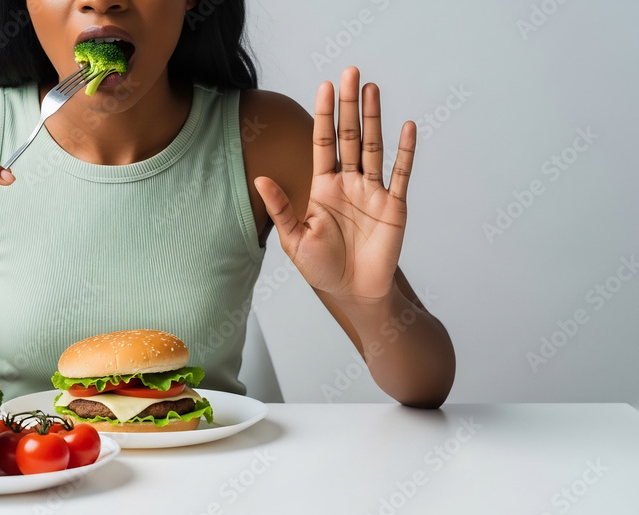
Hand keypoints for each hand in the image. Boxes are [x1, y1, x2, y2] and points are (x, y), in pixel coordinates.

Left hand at [255, 66, 415, 303]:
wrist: (352, 292)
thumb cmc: (321, 268)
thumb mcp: (294, 239)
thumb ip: (281, 208)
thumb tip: (259, 179)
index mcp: (324, 187)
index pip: (323, 142)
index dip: (324, 115)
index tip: (325, 86)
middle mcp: (349, 183)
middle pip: (349, 136)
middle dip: (349, 105)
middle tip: (350, 71)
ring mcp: (373, 191)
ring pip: (373, 147)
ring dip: (373, 118)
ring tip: (371, 88)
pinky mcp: (394, 206)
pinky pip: (401, 174)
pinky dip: (405, 151)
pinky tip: (406, 126)